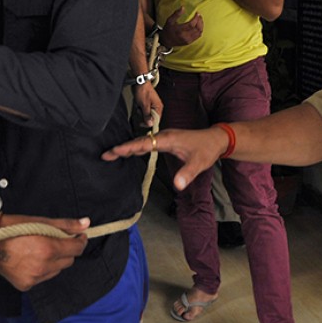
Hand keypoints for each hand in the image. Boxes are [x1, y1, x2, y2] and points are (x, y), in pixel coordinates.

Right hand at [0, 213, 88, 290]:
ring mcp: (34, 278)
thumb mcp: (40, 221)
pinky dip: (42, 269)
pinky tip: (31, 259)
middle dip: (66, 250)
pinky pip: (43, 277)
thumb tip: (86, 224)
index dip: (80, 241)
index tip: (78, 236)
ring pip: (56, 271)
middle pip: (68, 261)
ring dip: (54, 261)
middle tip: (56, 240)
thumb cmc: (12, 227)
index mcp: (48, 249)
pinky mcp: (26, 285)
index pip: (76, 249)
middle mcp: (43, 266)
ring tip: (40, 249)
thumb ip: (65, 225)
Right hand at [101, 127, 225, 190]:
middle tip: (105, 155)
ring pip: (141, 142)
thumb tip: (178, 186)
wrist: (216, 139)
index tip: (114, 151)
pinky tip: (130, 153)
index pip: (144, 143)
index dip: (128, 148)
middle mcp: (163, 136)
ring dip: (127, 148)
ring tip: (111, 154)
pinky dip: (136, 148)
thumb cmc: (207, 149)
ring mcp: (164, 138)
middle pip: (138, 142)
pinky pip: (147, 143)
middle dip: (121, 148)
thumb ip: (188, 174)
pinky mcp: (166, 141)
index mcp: (168, 139)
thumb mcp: (199, 163)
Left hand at [132, 83, 162, 128]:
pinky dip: (140, 108)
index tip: (141, 124)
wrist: (140, 82)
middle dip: (143, 115)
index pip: (155, 120)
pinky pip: (144, 109)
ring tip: (139, 105)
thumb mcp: (144, 105)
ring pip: (147, 114)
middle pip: (151, 118)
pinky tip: (139, 104)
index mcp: (158, 107)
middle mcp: (157, 107)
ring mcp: (153, 105)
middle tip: (139, 110)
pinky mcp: (148, 103)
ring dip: (141, 111)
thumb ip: (147, 115)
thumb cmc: (143, 91)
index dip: (148, 123)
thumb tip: (149, 124)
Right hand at [159, 5, 202, 46]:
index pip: (191, 24)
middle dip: (200, 21)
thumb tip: (183, 7)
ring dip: (201, 25)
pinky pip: (198, 36)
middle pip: (197, 28)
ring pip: (199, 32)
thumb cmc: (168, 29)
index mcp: (180, 30)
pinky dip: (200, 30)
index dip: (196, 18)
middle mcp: (185, 36)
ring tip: (200, 19)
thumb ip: (176, 14)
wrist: (166, 41)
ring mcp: (188, 40)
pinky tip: (199, 25)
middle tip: (199, 15)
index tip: (197, 13)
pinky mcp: (190, 42)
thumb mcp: (170, 20)